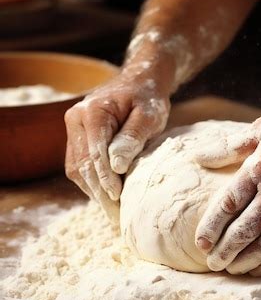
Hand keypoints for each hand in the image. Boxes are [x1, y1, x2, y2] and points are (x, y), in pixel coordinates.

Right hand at [64, 71, 169, 218]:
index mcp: (91, 111)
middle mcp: (75, 120)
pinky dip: (92, 183)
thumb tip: (116, 166)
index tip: (118, 198)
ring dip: (94, 192)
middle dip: (99, 192)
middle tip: (117, 216)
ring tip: (113, 213)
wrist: (139, 82)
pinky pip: (79, 167)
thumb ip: (132, 137)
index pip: (95, 153)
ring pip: (77, 169)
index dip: (106, 178)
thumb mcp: (149, 115)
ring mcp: (73, 130)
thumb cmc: (148, 97)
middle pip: (83, 164)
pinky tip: (108, 197)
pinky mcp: (77, 140)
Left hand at [194, 104, 260, 274]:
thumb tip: (197, 157)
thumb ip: (227, 147)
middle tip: (212, 263)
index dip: (211, 227)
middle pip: (245, 230)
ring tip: (232, 269)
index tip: (200, 244)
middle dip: (225, 251)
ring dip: (247, 261)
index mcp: (259, 169)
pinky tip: (260, 269)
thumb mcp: (259, 130)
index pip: (228, 205)